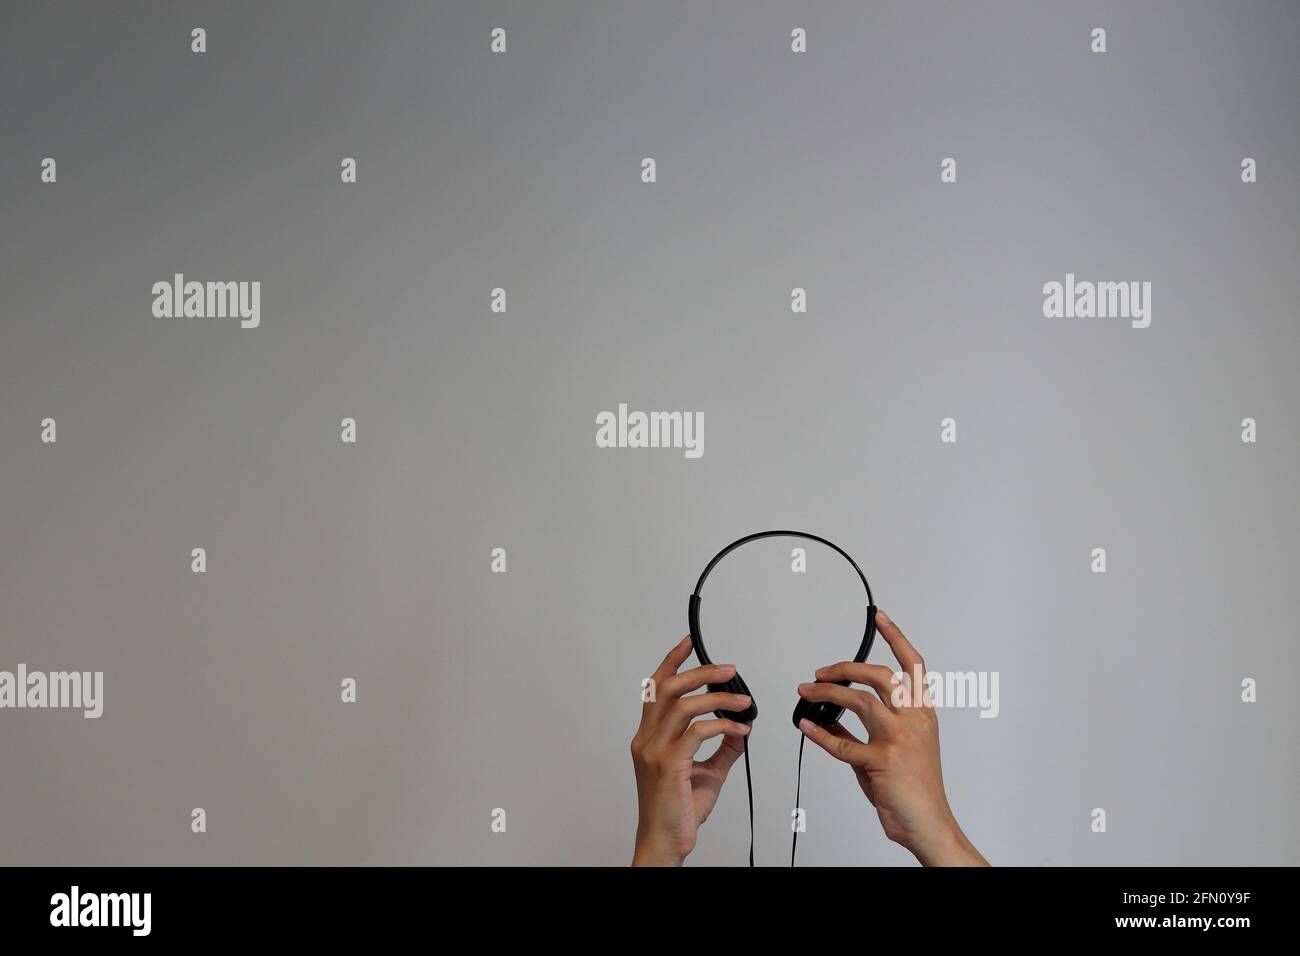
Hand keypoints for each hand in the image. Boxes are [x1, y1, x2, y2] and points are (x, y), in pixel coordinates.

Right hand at [630, 636, 752, 865]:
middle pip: (667, 688)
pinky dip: (722, 726)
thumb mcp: (708, 772)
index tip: (689, 643)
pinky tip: (740, 731)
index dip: (672, 661)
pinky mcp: (669, 765)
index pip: (656, 688)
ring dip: (718, 699)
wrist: (666, 841)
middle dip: (700, 672)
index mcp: (649, 736)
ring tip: (743, 701)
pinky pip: (697, 733)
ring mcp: (655, 751)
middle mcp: (647, 739)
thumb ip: (723, 748)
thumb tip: (742, 728)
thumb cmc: (678, 809)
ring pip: (683, 706)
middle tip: (729, 670)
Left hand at [796, 609, 987, 865]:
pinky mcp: (881, 761)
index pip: (914, 666)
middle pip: (880, 675)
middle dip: (845, 667)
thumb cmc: (915, 788)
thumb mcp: (895, 750)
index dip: (896, 637)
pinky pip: (841, 742)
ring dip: (826, 692)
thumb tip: (830, 716)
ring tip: (806, 690)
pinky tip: (806, 726)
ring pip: (859, 700)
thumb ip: (865, 731)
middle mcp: (914, 720)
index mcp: (923, 713)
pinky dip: (819, 732)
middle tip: (821, 670)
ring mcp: (899, 739)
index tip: (880, 616)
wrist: (929, 824)